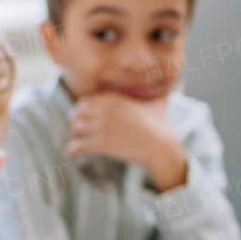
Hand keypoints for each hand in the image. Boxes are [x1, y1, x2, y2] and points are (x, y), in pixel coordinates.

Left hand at [65, 92, 186, 190]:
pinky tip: (72, 154)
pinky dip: (72, 151)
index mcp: (114, 99)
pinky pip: (78, 146)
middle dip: (75, 121)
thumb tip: (169, 85)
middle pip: (77, 112)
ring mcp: (102, 126)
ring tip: (77, 141)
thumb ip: (157, 93)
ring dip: (74, 135)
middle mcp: (105, 110)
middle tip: (78, 130)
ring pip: (75, 127)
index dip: (82, 109)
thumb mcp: (157, 103)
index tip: (84, 116)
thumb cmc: (160, 125)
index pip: (87, 100)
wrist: (161, 146)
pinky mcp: (102, 143)